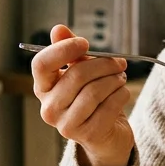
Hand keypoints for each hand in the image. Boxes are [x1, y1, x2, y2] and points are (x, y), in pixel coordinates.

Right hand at [31, 24, 134, 165]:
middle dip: (103, 64)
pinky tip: (123, 93)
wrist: (106, 136)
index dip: (63, 49)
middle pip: (76, 75)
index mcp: (43, 88)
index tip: (84, 43)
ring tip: (120, 79)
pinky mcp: (87, 135)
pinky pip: (109, 106)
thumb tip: (58, 29)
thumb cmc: (91, 99)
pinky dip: (121, 95)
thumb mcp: (81, 71)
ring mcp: (66, 125)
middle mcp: (49, 109)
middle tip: (119, 63)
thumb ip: (69, 51)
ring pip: (94, 91)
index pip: (41, 64)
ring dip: (114, 80)